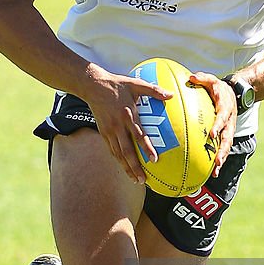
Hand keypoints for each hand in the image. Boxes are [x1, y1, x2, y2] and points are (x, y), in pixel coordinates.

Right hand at [85, 67, 172, 183]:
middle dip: (135, 167)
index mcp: (127, 115)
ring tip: (135, 180)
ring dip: (126, 168)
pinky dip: (119, 160)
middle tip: (143, 180)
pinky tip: (125, 168)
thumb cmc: (117, 84)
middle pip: (126, 151)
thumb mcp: (136, 84)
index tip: (154, 160)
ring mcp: (109, 131)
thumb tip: (171, 95)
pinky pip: (112, 150)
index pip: (138, 135)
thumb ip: (153, 90)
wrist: (93, 86)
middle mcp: (117, 126)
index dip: (146, 148)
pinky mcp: (103, 133)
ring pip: (118, 154)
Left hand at [188, 72, 236, 177]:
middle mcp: (229, 121)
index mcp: (225, 108)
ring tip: (215, 170)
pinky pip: (223, 149)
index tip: (212, 135)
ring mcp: (229, 130)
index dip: (218, 126)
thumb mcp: (212, 80)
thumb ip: (202, 78)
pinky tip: (212, 172)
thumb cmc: (218, 88)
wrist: (234, 94)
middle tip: (217, 159)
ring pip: (226, 146)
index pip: (223, 117)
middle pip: (228, 137)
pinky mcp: (226, 136)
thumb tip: (190, 77)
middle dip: (223, 149)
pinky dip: (219, 160)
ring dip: (222, 158)